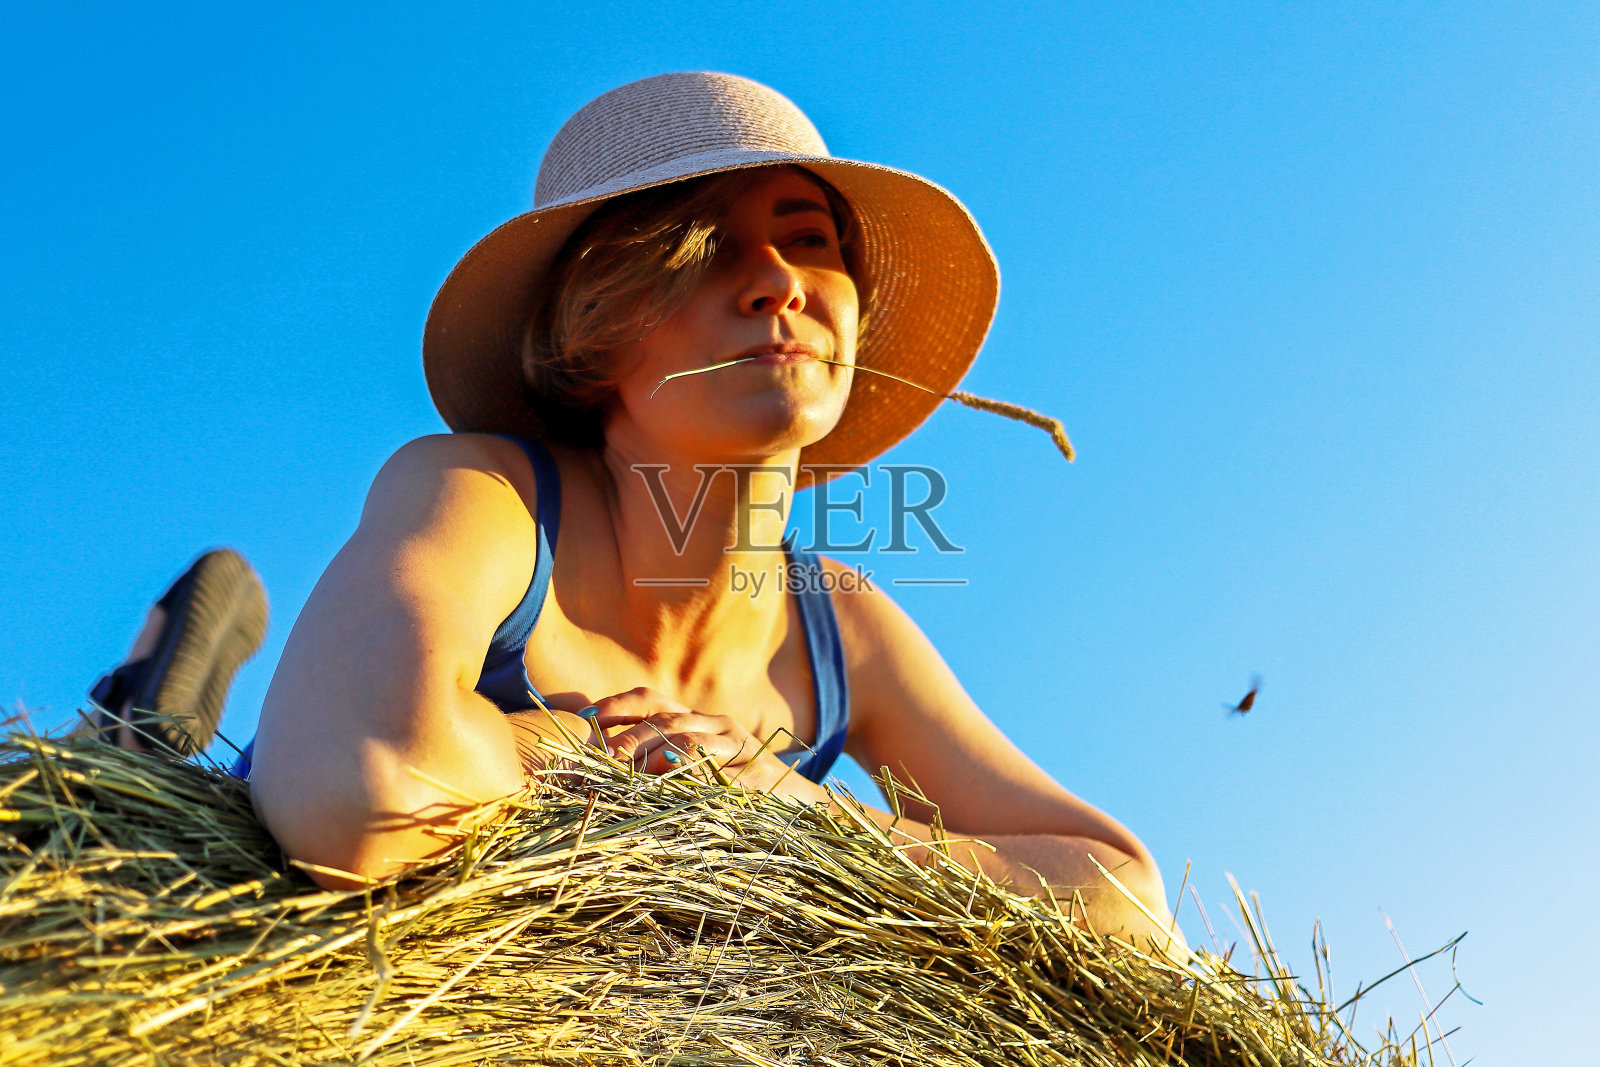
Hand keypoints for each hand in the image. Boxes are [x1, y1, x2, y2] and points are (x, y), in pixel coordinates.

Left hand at [585, 687, 798, 791]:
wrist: (801, 802)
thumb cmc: (739, 786)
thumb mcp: (698, 769)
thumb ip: (659, 762)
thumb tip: (602, 766)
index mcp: (697, 720)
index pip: (651, 701)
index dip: (617, 706)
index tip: (585, 718)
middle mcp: (718, 725)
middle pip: (666, 721)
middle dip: (630, 738)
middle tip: (603, 757)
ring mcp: (741, 748)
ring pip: (693, 743)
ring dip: (657, 756)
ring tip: (631, 771)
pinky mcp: (760, 775)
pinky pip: (725, 777)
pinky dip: (699, 782)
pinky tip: (678, 790)